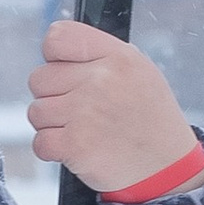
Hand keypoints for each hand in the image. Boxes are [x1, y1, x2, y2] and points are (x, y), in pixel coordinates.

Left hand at [24, 22, 199, 192]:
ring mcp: (85, 113)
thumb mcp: (139, 72)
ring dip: (52, 124)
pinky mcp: (75, 145)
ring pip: (36, 111)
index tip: (65, 71)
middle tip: (80, 109)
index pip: (58, 37)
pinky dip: (52, 149)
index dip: (54, 57)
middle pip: (39, 78)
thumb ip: (99, 56)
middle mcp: (101, 80)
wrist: (167, 166)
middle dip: (53, 96)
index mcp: (118, 57)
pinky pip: (39, 142)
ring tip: (82, 129)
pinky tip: (77, 148)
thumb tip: (57, 54)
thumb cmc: (150, 119)